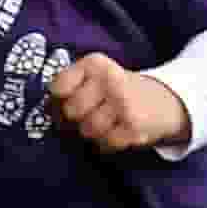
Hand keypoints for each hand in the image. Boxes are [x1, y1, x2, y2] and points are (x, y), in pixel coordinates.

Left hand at [43, 52, 189, 154]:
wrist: (161, 100)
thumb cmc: (114, 92)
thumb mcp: (92, 80)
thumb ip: (66, 90)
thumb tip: (45, 110)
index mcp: (95, 64)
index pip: (58, 88)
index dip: (58, 101)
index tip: (69, 101)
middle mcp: (111, 78)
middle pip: (71, 111)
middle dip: (76, 119)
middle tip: (90, 114)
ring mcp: (124, 102)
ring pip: (87, 130)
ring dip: (93, 133)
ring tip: (107, 123)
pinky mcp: (135, 125)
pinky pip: (105, 143)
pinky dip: (108, 143)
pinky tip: (118, 131)